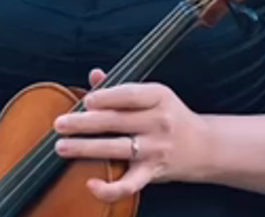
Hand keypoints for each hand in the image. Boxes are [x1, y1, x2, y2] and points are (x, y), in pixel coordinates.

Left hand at [54, 69, 210, 202]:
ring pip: (117, 149)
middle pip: (116, 121)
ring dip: (85, 148)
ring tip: (61, 147)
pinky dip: (109, 188)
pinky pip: (130, 184)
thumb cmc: (171, 116)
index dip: (106, 98)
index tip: (86, 101)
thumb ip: (122, 87)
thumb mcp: (154, 95)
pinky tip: (90, 184)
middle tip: (60, 124)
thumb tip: (94, 75)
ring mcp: (156, 148)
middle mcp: (159, 122)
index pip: (129, 95)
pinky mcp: (153, 172)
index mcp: (159, 96)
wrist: (205, 147)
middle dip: (84, 123)